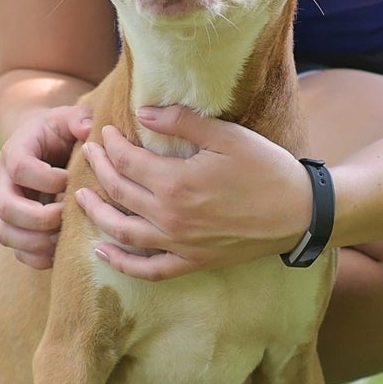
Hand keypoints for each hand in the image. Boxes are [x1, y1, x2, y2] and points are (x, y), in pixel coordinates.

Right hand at [0, 104, 93, 268]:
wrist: (42, 147)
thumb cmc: (59, 132)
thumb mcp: (67, 118)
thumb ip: (79, 117)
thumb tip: (86, 128)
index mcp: (15, 152)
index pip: (20, 169)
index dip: (47, 179)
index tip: (71, 180)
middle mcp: (3, 182)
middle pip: (6, 207)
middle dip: (39, 217)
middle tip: (67, 214)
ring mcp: (6, 207)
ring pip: (5, 233)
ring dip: (36, 241)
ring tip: (63, 235)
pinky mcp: (14, 227)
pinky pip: (15, 252)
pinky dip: (36, 257)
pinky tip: (59, 250)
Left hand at [74, 105, 315, 280]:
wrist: (301, 213)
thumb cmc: (267, 169)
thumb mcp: (228, 135)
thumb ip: (183, 122)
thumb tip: (143, 113)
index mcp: (175, 182)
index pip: (127, 160)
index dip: (111, 144)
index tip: (104, 132)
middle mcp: (170, 217)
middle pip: (119, 192)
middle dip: (99, 169)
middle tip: (88, 153)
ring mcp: (179, 244)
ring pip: (123, 231)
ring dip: (97, 213)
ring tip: (81, 198)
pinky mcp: (193, 261)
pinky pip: (148, 269)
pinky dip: (121, 263)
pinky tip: (103, 252)